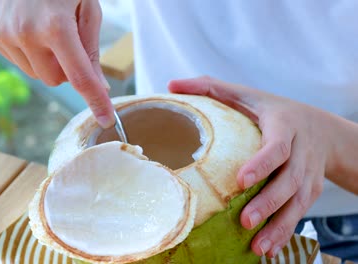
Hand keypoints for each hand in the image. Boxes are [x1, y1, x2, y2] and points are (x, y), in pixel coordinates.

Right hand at [0, 0, 113, 127]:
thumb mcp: (88, 10)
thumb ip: (91, 51)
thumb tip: (100, 88)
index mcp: (55, 26)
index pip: (79, 77)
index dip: (95, 101)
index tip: (107, 118)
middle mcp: (24, 33)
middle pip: (55, 80)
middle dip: (67, 69)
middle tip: (69, 42)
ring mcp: (2, 33)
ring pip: (35, 73)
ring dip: (47, 60)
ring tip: (47, 28)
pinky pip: (17, 61)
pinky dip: (29, 51)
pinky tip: (29, 27)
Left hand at [168, 76, 336, 257]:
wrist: (322, 130)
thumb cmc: (274, 111)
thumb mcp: (248, 94)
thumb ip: (211, 87)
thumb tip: (172, 84)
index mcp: (284, 125)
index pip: (277, 146)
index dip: (262, 164)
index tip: (241, 180)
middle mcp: (301, 152)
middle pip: (290, 181)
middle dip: (269, 203)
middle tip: (245, 220)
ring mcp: (308, 175)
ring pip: (297, 203)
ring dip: (279, 226)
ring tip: (258, 246)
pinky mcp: (310, 192)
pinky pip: (299, 214)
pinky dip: (285, 233)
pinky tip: (268, 249)